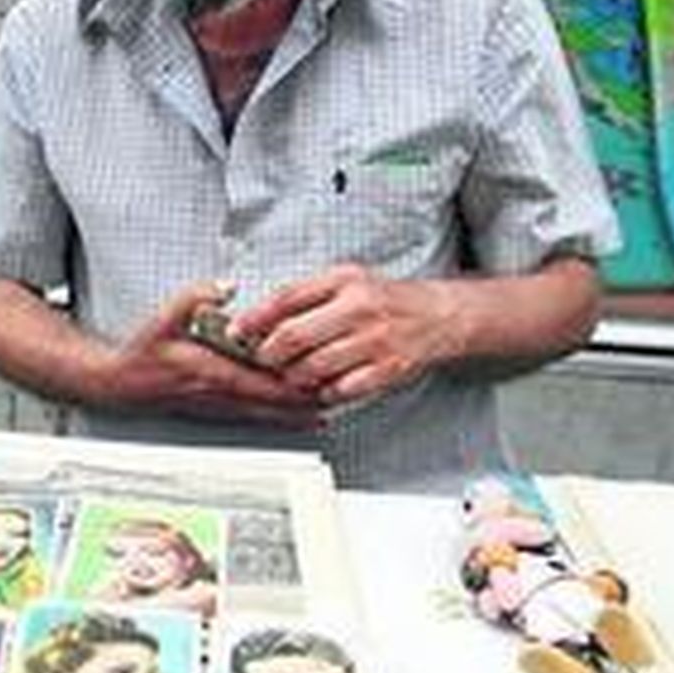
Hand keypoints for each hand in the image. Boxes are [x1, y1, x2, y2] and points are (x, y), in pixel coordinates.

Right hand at [95, 281, 321, 427]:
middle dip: (312, 397)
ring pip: (273, 414)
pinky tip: (305, 413)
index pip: (265, 381)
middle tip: (344, 387)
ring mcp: (223, 407)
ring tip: (336, 401)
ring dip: (304, 409)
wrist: (122, 384)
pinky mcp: (221, 411)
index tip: (324, 371)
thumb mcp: (163, 317)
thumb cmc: (142, 354)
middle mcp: (223, 395)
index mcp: (212, 373)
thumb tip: (225, 286)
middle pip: (278, 403)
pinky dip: (287, 416)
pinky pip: (262, 417)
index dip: (297, 380)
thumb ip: (194, 297)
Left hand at [232, 264, 456, 407]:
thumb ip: (306, 295)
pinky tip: (320, 386)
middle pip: (294, 337)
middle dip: (268, 353)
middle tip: (263, 359)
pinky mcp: (387, 370)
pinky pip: (341, 389)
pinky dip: (323, 392)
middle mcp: (359, 309)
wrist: (437, 316)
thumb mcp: (346, 280)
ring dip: (293, 376)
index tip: (236, 332)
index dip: (254, 318)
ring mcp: (374, 341)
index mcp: (344, 281)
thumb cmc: (384, 299)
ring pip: (313, 367)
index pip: (287, 299)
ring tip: (290, 374)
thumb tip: (260, 316)